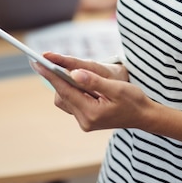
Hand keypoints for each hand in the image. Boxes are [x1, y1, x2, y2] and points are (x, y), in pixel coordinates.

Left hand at [32, 52, 151, 131]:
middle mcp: (84, 120)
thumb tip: (74, 73)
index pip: (65, 91)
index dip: (51, 75)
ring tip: (70, 71)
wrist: (144, 116)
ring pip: (65, 99)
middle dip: (56, 78)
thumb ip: (94, 81)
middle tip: (49, 61)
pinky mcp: (87, 119)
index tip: (37, 62)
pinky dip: (72, 89)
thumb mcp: (117, 88)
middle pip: (62, 96)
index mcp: (91, 113)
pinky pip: (72, 102)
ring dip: (65, 84)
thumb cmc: (133, 100)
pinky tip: (79, 81)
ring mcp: (85, 121)